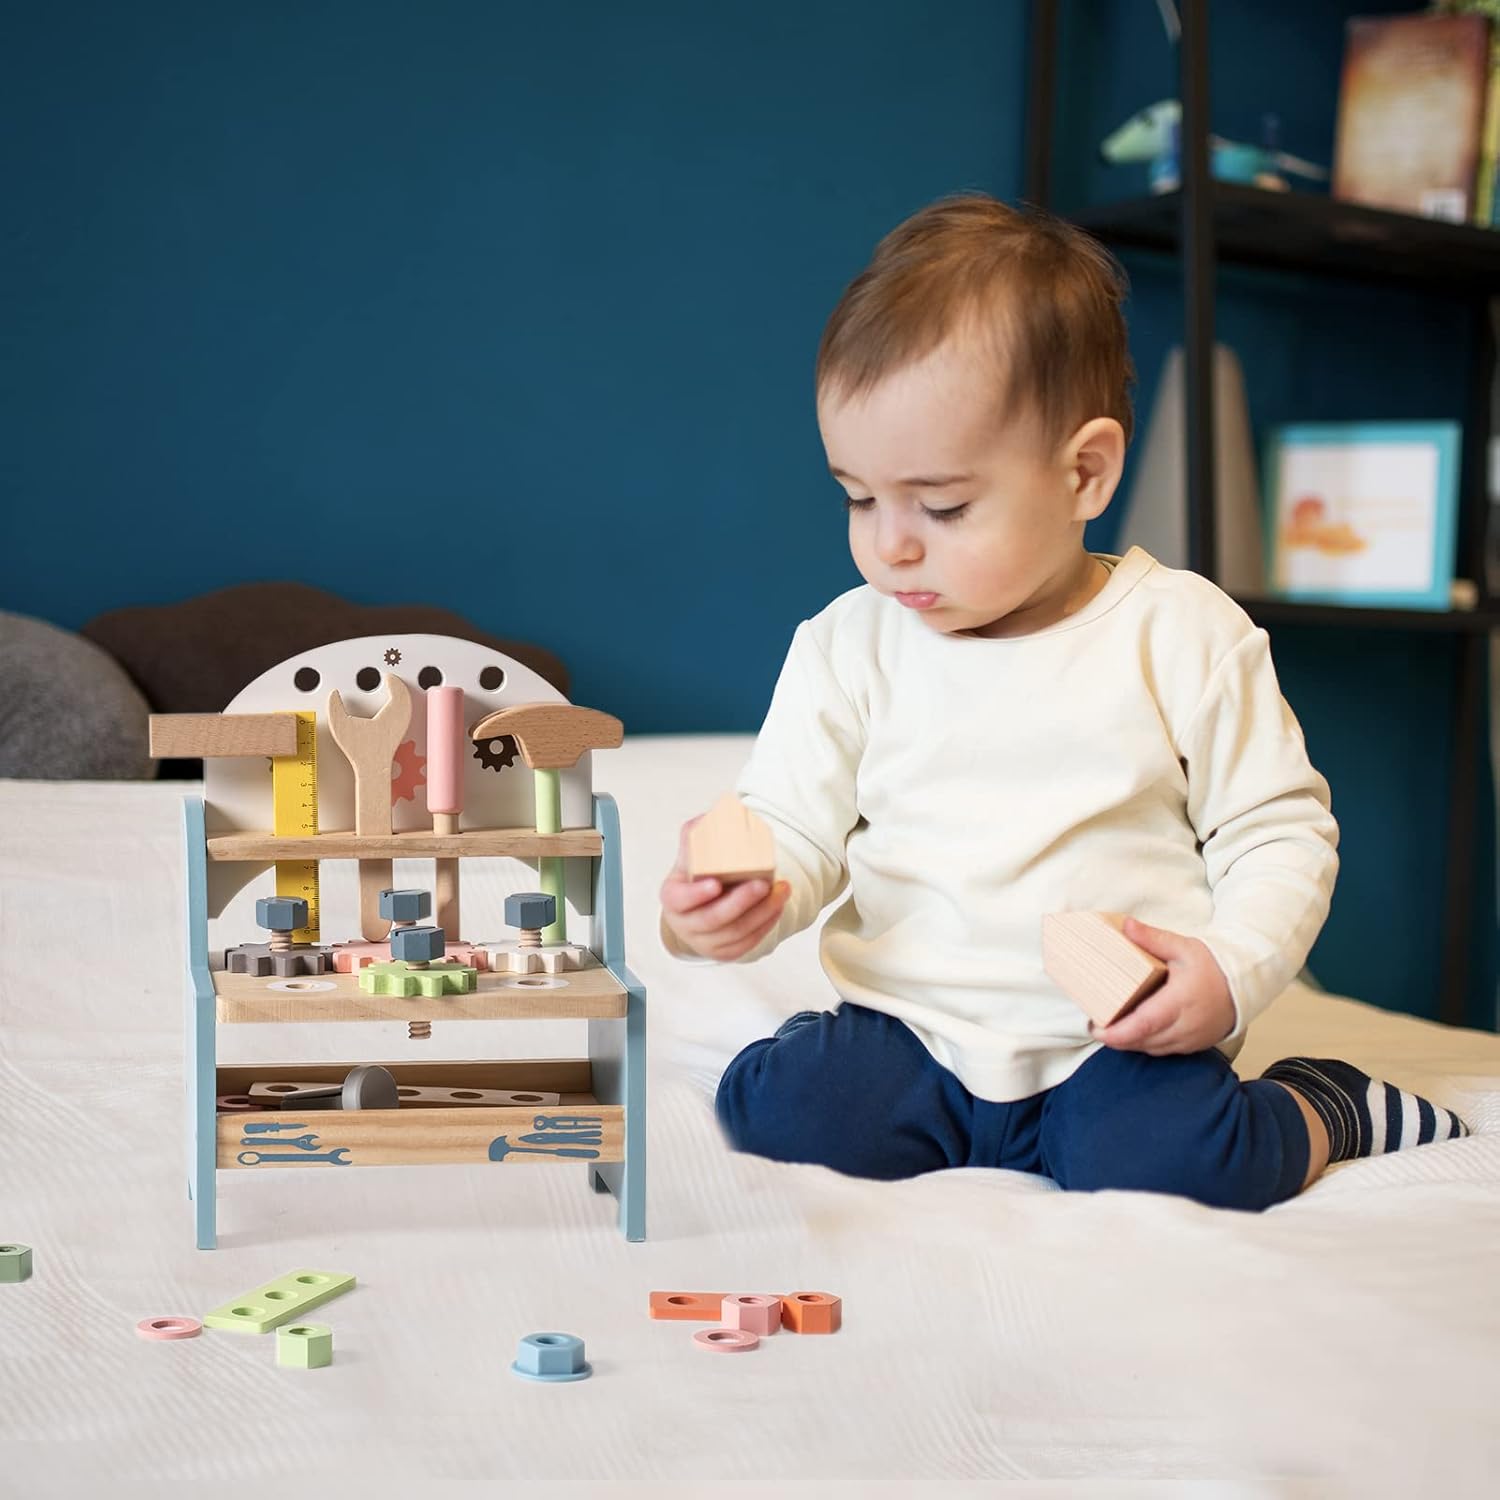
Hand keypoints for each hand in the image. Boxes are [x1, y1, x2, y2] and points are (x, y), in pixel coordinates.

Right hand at [659, 814, 789, 960]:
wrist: (700, 905)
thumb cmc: (697, 875)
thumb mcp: (691, 854)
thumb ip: (695, 834)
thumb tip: (709, 818)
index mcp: (673, 897)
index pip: (680, 899)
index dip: (697, 895)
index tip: (716, 884)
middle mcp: (685, 924)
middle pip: (713, 919)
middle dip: (740, 902)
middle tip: (762, 884)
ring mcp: (704, 942)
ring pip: (735, 933)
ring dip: (761, 912)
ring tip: (781, 891)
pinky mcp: (724, 952)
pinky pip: (747, 944)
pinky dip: (765, 925)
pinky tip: (778, 906)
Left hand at [1090, 917, 1235, 1055]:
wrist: (1243, 984)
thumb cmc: (1212, 965)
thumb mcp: (1182, 947)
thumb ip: (1152, 938)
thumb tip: (1126, 925)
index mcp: (1180, 1001)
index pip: (1144, 1024)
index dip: (1117, 1032)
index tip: (1096, 1027)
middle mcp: (1186, 1025)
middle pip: (1144, 1041)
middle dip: (1116, 1038)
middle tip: (1095, 1025)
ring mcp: (1191, 1039)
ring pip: (1152, 1048)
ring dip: (1130, 1042)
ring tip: (1110, 1027)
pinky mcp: (1194, 1045)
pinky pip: (1164, 1050)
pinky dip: (1147, 1043)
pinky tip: (1134, 1032)